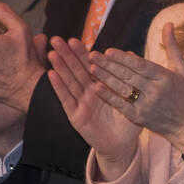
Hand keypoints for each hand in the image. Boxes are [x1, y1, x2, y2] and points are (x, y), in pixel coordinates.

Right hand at [47, 36, 140, 177]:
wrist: (122, 145)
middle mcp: (88, 93)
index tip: (75, 39)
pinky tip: (51, 75)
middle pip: (76, 71)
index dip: (82, 53)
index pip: (90, 66)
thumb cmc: (127, 121)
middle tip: (57, 39)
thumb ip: (129, 76)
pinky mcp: (76, 116)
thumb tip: (131, 53)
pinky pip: (67, 99)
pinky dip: (59, 87)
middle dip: (66, 55)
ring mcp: (81, 104)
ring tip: (52, 53)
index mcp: (100, 87)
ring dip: (60, 68)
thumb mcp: (131, 96)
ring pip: (69, 82)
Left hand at [87, 23, 183, 152]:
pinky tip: (96, 88)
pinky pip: (121, 105)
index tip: (108, 50)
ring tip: (91, 68)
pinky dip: (108, 96)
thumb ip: (172, 46)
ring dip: (105, 78)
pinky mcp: (139, 117)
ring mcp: (147, 105)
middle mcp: (155, 90)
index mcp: (165, 77)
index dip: (124, 58)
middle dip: (109, 65)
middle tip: (92, 55)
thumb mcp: (181, 68)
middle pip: (129, 75)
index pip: (141, 65)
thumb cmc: (183, 93)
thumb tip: (168, 24)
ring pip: (122, 89)